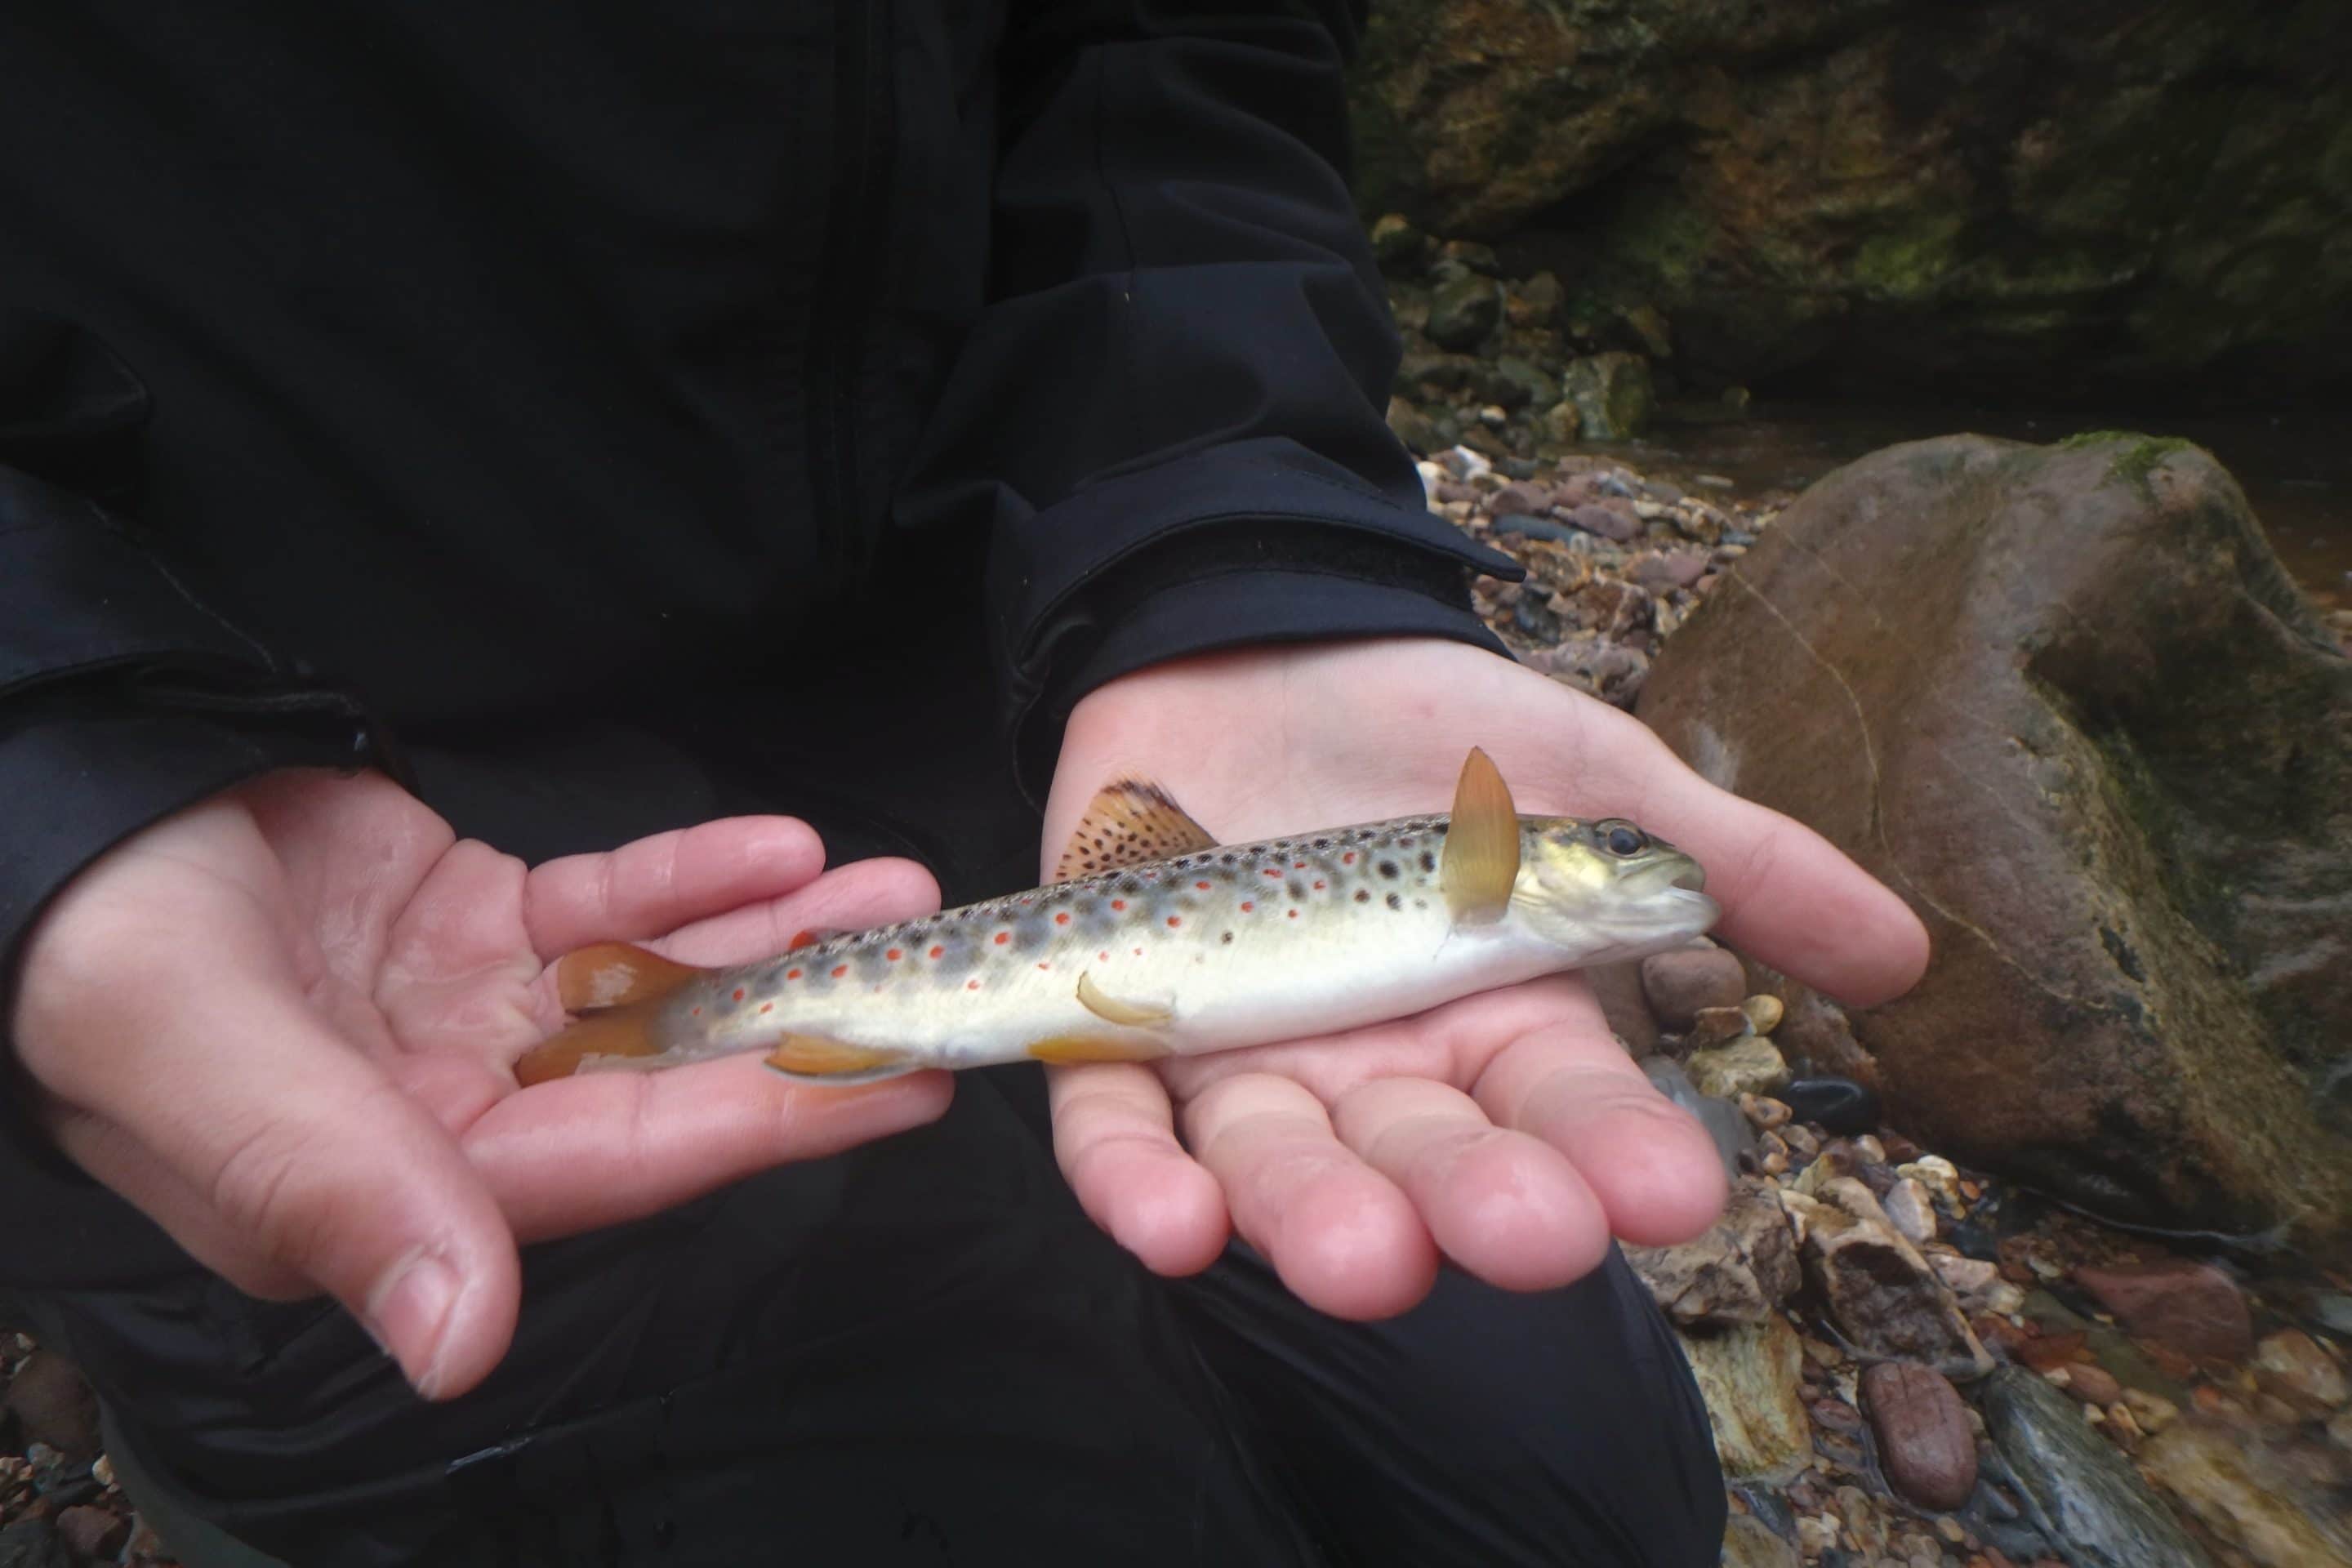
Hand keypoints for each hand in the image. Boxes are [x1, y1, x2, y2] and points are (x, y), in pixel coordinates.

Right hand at [10, 768, 949, 1399]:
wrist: (58, 814)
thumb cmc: (95, 945)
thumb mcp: (198, 1059)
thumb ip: (339, 1192)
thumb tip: (459, 1348)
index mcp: (395, 1190)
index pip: (614, 1166)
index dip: (761, 1126)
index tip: (897, 1088)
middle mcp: (453, 1119)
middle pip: (666, 1083)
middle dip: (801, 1027)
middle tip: (930, 975)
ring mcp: (472, 1020)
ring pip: (657, 988)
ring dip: (773, 940)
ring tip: (887, 887)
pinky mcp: (475, 927)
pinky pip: (605, 906)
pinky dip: (687, 876)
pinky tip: (777, 846)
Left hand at [1041, 636, 1927, 1317]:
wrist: (1257, 649)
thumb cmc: (1437, 731)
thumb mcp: (1592, 778)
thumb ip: (1733, 863)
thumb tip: (1908, 954)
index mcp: (1499, 1028)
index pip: (1569, 1110)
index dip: (1618, 1152)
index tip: (1676, 1193)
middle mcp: (1380, 1072)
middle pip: (1428, 1158)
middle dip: (1473, 1201)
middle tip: (1522, 1236)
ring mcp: (1250, 1058)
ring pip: (1278, 1163)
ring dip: (1312, 1216)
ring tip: (1360, 1259)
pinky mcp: (1124, 1029)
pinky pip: (1116, 1127)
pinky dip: (1135, 1180)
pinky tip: (1168, 1224)